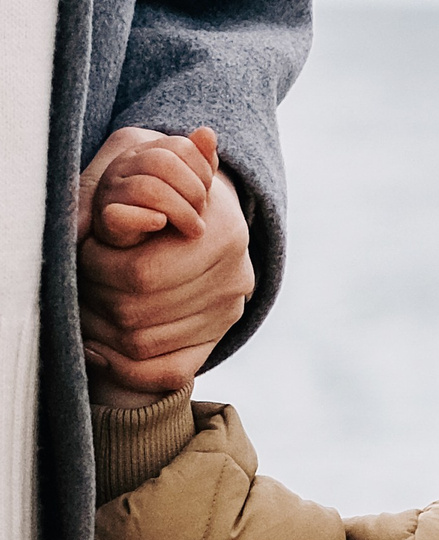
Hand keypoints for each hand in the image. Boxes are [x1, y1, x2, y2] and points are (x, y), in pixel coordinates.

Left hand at [79, 127, 252, 406]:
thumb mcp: (147, 162)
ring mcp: (228, 313)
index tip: (83, 252)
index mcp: (224, 235)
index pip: (141, 275)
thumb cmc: (157, 180)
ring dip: (101, 332)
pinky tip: (99, 350)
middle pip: (140, 314)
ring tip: (79, 310)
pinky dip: (126, 371)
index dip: (98, 267)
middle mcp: (235, 280)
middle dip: (95, 300)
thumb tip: (205, 139)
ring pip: (146, 345)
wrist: (197, 213)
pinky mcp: (217, 338)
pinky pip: (168, 373)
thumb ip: (155, 168)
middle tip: (75, 284)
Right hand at [89, 127, 217, 247]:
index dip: (202, 170)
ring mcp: (113, 190)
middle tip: (202, 214)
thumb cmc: (167, 209)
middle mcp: (124, 165)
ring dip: (182, 212)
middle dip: (194, 191)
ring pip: (150, 189)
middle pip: (165, 164)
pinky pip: (120, 215)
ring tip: (195, 229)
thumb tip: (208, 133)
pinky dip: (146, 219)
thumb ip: (199, 160)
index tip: (208, 193)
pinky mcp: (107, 219)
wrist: (136, 241)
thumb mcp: (187, 184)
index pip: (180, 147)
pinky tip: (162, 223)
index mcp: (145, 152)